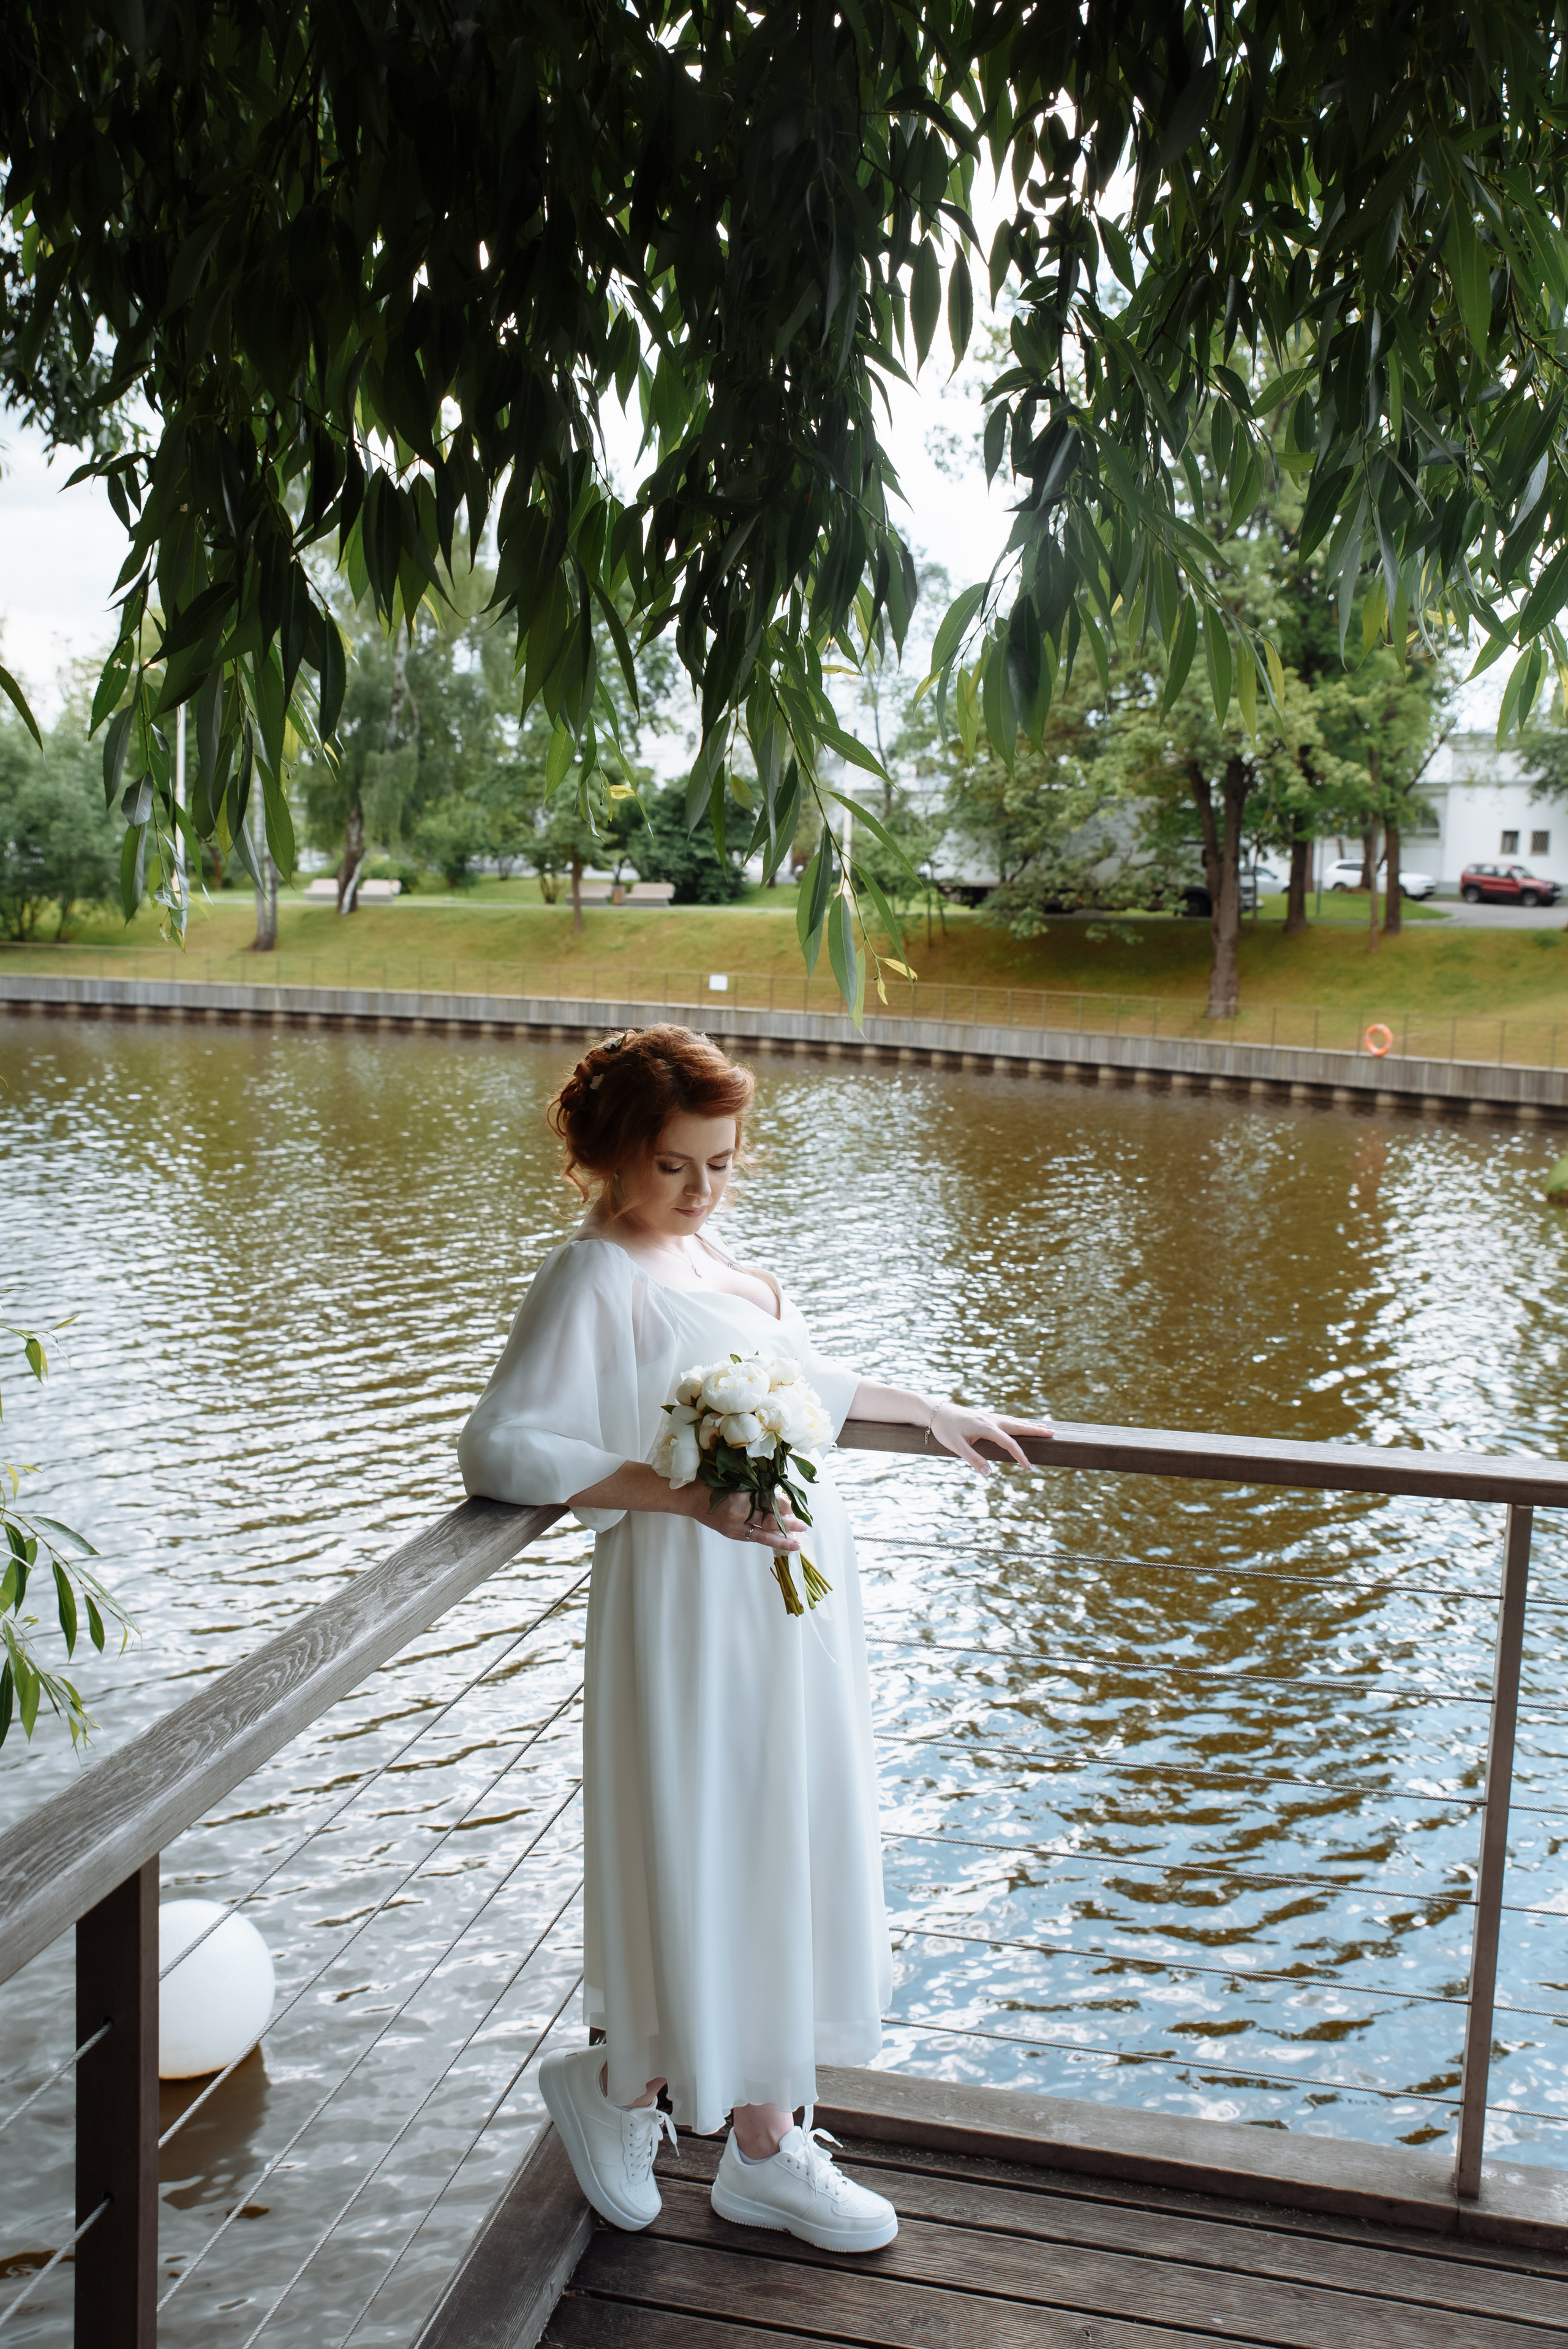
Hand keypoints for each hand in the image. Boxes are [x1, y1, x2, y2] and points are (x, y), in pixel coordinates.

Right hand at [689, 1486, 804, 1550]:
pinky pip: (754, 1538)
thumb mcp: (733, 1477)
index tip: (794, 1503)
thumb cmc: (710, 1483)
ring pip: (763, 1533)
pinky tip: (781, 1543)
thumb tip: (777, 1488)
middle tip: (803, 1524)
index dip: (782, 1504)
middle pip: (769, 1519)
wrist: (690, 1498)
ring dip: (782, 1538)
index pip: (767, 1501)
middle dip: (788, 1523)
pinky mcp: (732, 1534)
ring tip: (796, 1543)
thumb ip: (753, 1483)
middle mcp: (739, 1513)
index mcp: (739, 1495)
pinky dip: (769, 1540)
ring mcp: (735, 1526)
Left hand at [927, 1403, 1052, 1474]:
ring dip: (1029, 1425)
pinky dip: (1018, 1422)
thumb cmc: (945, 1429)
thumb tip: (989, 1473)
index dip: (1020, 1456)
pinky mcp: (985, 1416)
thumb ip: (974, 1460)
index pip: (1009, 1443)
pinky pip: (1007, 1419)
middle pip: (1018, 1426)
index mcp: (987, 1428)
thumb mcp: (957, 1447)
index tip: (1029, 1467)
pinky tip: (1021, 1424)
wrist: (935, 1411)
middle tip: (1052, 1434)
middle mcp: (991, 1420)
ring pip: (1014, 1421)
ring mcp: (989, 1416)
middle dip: (1036, 1431)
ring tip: (1044, 1427)